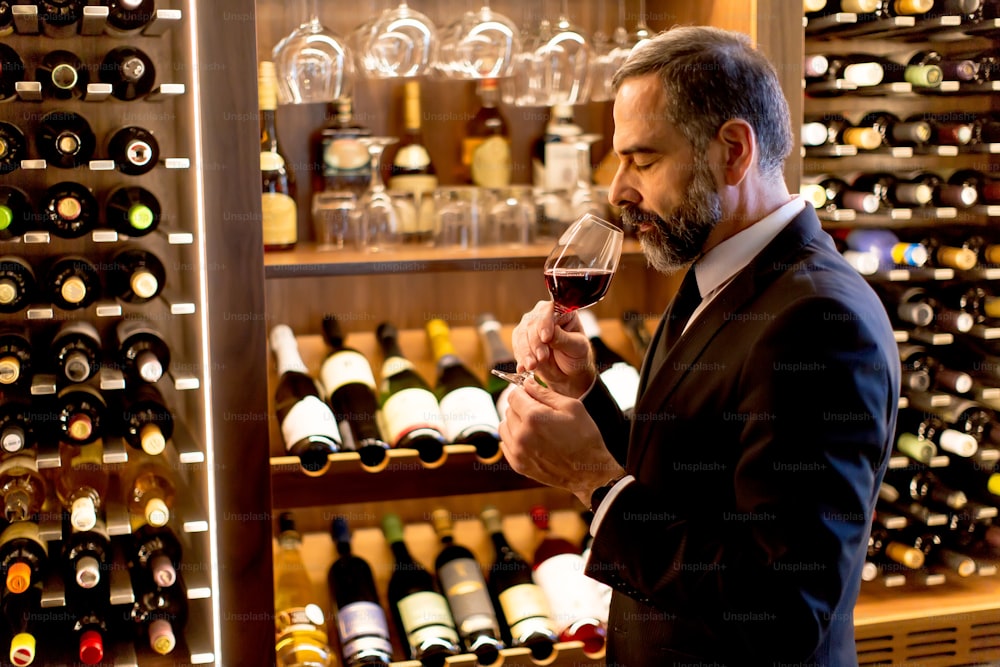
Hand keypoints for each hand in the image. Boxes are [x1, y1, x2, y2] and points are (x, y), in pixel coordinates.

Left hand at [499, 377, 623, 505]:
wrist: (588, 471)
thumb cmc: (584, 436)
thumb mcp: (571, 407)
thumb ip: (544, 392)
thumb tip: (526, 383)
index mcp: (533, 417)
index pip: (514, 396)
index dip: (524, 392)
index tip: (533, 395)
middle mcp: (521, 435)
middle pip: (508, 410)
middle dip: (521, 407)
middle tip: (540, 412)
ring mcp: (518, 452)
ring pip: (504, 426)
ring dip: (515, 423)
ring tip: (535, 427)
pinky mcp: (518, 465)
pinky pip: (506, 444)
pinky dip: (514, 439)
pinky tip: (531, 440)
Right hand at [511, 300, 595, 397]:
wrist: (569, 372)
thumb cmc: (577, 355)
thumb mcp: (577, 347)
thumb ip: (564, 339)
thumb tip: (552, 331)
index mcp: (561, 311)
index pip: (549, 311)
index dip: (545, 324)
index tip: (546, 338)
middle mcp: (543, 316)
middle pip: (532, 323)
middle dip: (535, 342)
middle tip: (542, 358)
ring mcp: (530, 327)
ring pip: (521, 335)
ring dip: (526, 352)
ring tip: (532, 366)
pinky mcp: (521, 340)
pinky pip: (516, 346)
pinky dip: (520, 358)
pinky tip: (523, 368)